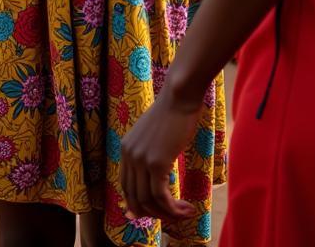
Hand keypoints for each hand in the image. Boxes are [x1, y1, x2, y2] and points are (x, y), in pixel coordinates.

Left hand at [120, 87, 201, 223]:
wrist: (179, 97)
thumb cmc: (172, 114)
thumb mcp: (153, 136)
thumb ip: (149, 153)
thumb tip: (155, 173)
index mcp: (126, 148)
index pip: (126, 186)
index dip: (139, 205)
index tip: (155, 214)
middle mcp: (129, 155)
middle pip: (135, 198)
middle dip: (154, 213)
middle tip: (174, 216)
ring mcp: (141, 159)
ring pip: (149, 201)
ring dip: (169, 214)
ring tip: (186, 212)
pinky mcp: (156, 162)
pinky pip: (162, 197)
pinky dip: (174, 209)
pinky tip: (188, 208)